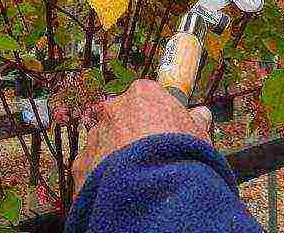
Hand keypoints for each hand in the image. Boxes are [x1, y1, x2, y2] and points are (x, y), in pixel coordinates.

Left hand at [71, 79, 212, 196]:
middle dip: (132, 133)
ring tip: (136, 176)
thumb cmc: (179, 155)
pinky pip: (93, 166)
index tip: (165, 131)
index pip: (147, 97)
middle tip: (151, 155)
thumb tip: (201, 114)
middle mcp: (113, 109)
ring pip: (106, 142)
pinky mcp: (82, 163)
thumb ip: (196, 121)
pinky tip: (120, 187)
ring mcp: (95, 136)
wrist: (152, 189)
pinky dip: (103, 175)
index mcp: (142, 94)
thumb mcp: (198, 135)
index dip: (157, 115)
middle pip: (122, 117)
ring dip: (116, 155)